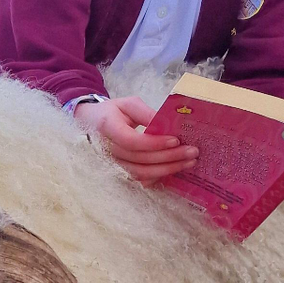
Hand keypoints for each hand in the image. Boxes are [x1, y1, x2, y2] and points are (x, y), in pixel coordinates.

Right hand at [73, 95, 197, 185]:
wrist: (91, 124)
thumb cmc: (112, 112)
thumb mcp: (128, 104)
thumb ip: (146, 113)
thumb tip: (168, 124)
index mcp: (108, 128)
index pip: (132, 141)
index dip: (154, 143)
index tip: (175, 139)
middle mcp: (108, 149)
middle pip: (140, 159)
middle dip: (169, 157)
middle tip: (192, 152)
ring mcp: (112, 163)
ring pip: (141, 172)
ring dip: (167, 169)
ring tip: (188, 162)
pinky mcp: (119, 170)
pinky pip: (139, 178)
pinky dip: (157, 177)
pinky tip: (174, 170)